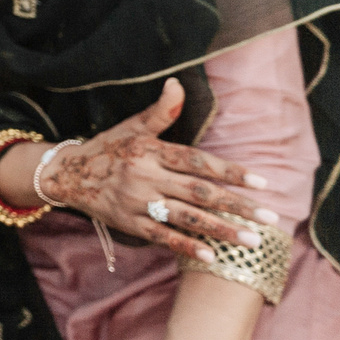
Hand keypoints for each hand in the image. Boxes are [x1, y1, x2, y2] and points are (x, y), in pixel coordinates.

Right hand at [33, 78, 280, 263]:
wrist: (67, 174)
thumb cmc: (108, 148)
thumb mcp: (132, 127)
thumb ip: (161, 111)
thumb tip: (177, 83)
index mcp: (150, 150)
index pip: (197, 161)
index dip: (230, 171)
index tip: (262, 182)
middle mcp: (145, 176)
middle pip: (198, 192)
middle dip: (238, 206)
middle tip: (271, 218)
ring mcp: (137, 202)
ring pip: (186, 218)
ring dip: (222, 230)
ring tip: (253, 241)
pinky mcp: (129, 223)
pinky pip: (162, 237)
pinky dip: (187, 247)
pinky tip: (212, 256)